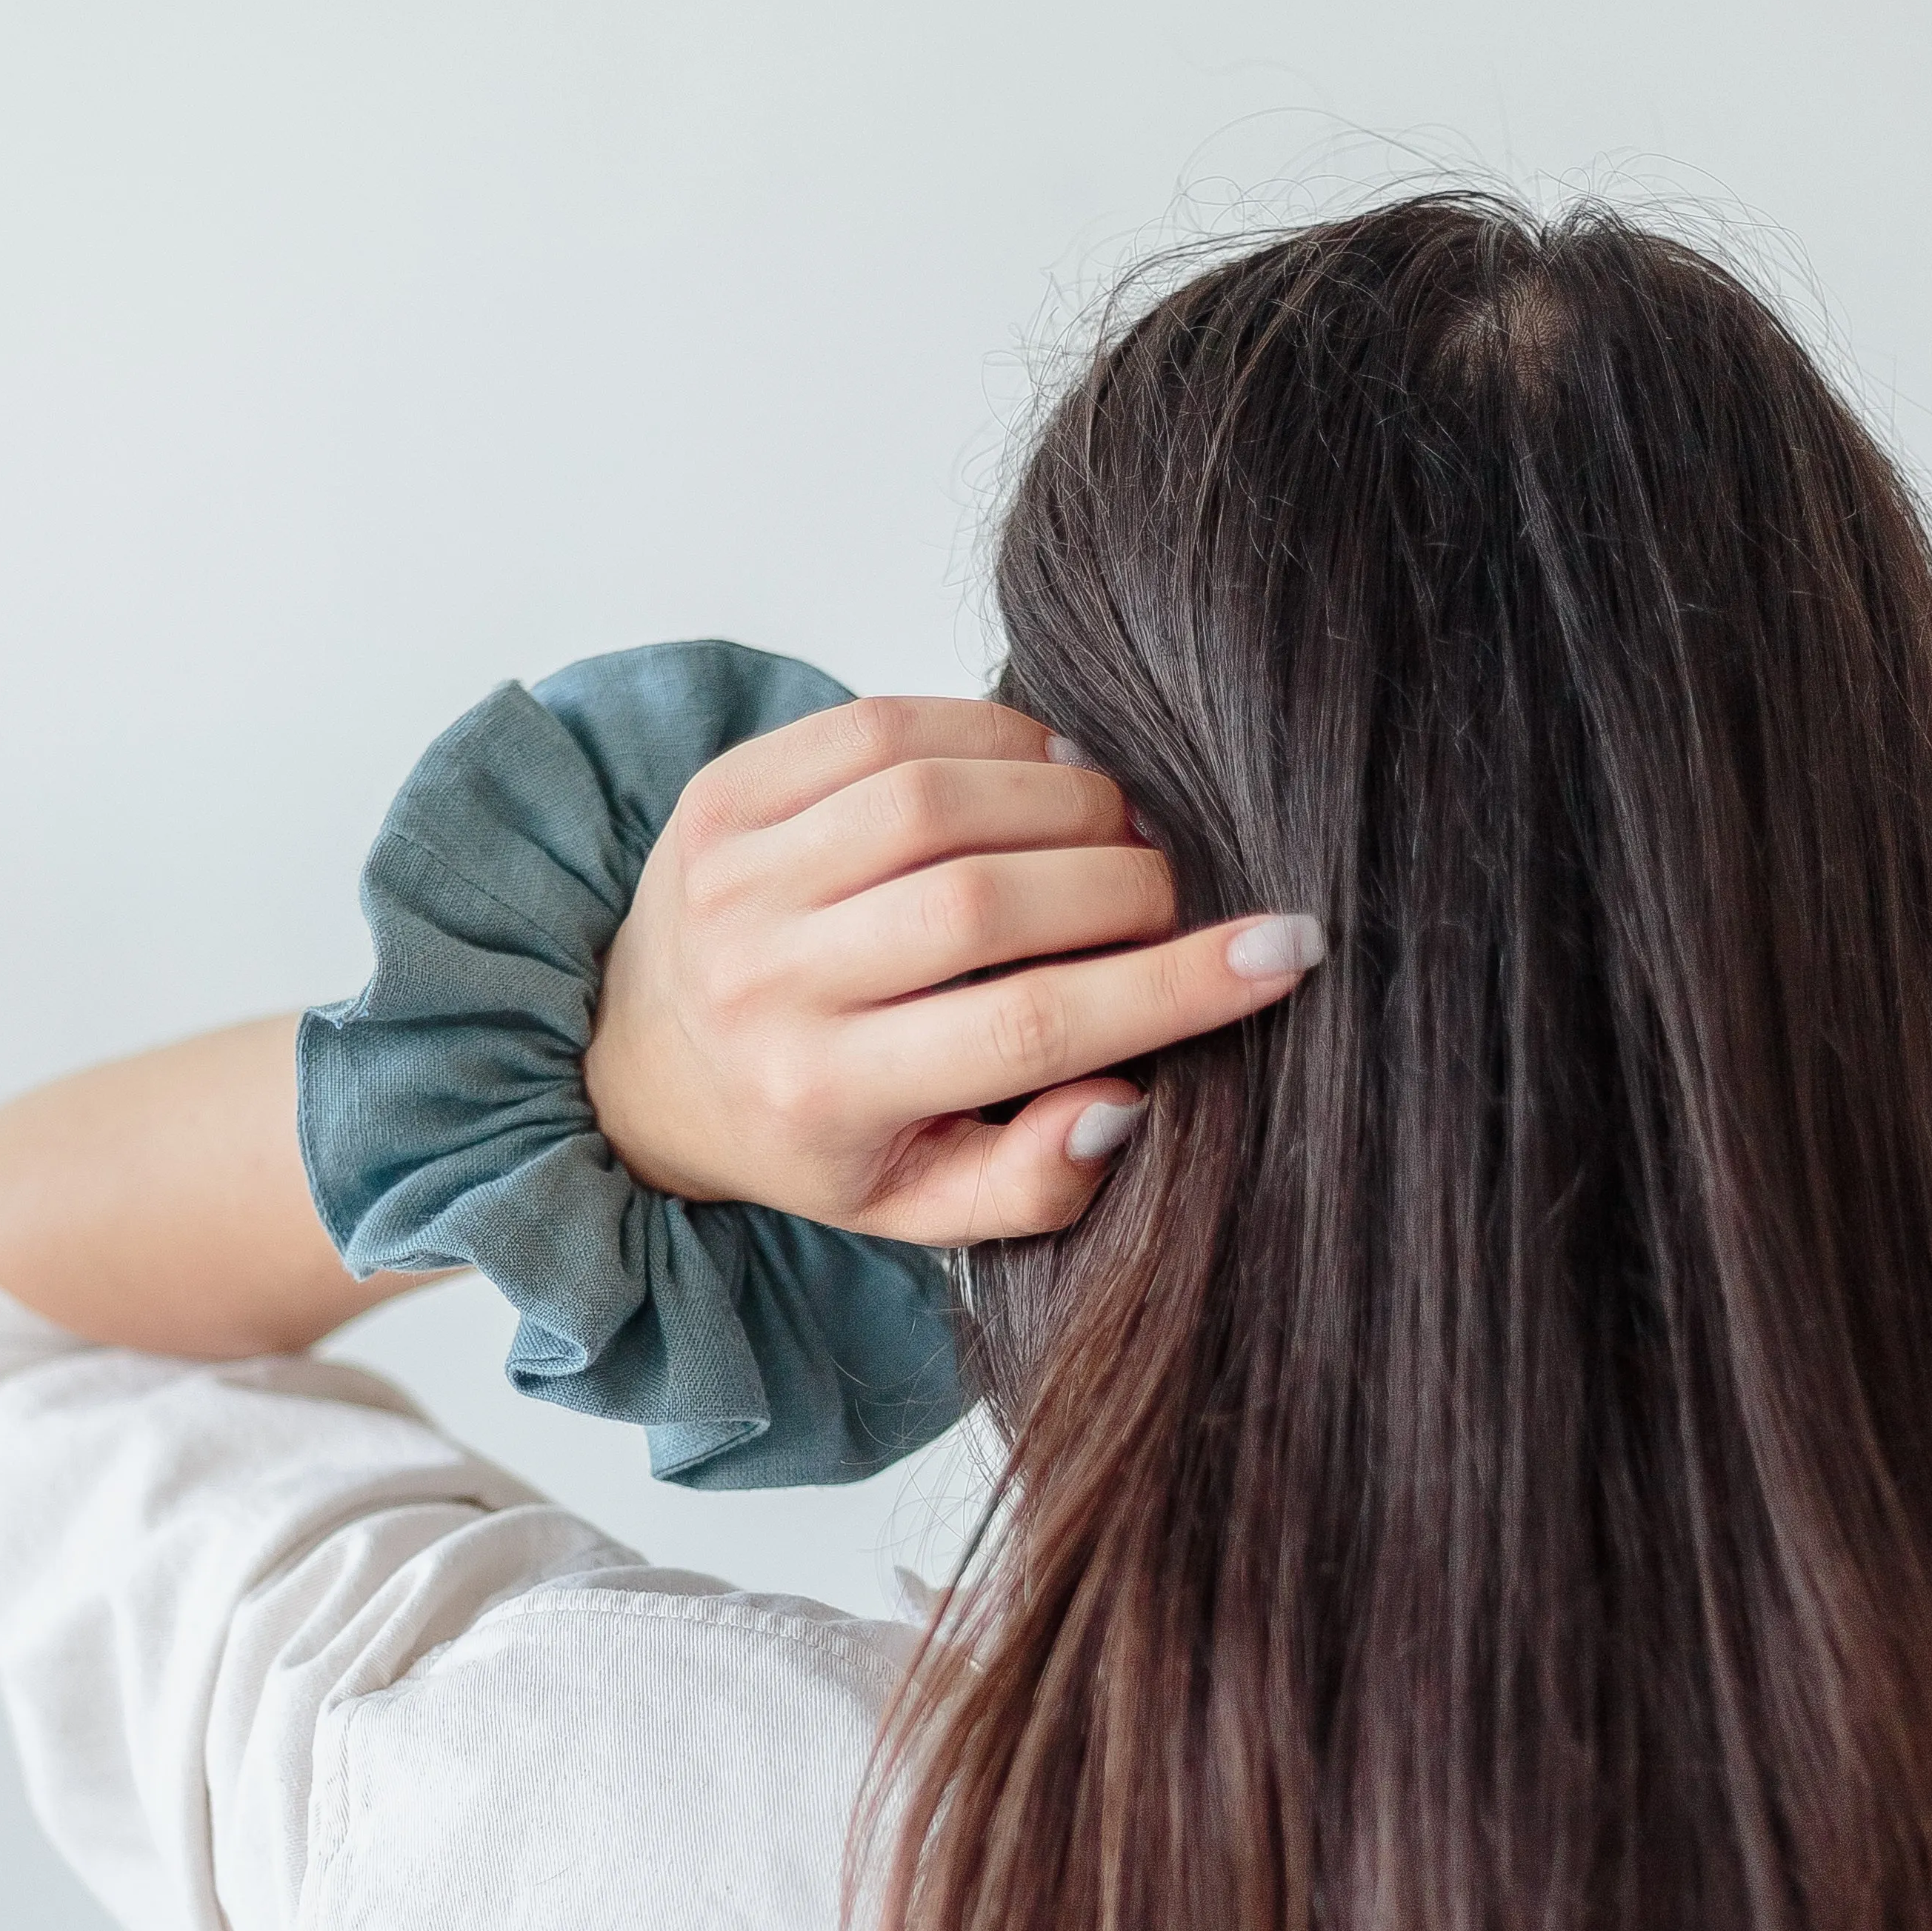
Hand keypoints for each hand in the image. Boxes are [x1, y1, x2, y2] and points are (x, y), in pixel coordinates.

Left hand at [579, 698, 1324, 1244]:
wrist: (647, 1057)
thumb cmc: (817, 1130)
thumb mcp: (917, 1202)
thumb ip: (1032, 1181)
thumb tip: (1128, 1102)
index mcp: (822, 1098)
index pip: (1026, 1031)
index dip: (1170, 986)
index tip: (1284, 949)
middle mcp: (763, 986)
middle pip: (985, 902)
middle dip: (1121, 881)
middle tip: (1170, 889)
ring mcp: (732, 878)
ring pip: (936, 799)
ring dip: (1062, 795)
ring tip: (1111, 825)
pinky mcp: (721, 793)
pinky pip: (882, 728)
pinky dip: (987, 733)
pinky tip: (1036, 767)